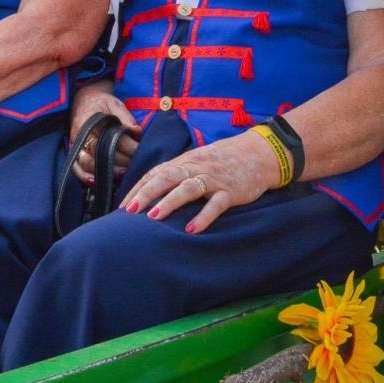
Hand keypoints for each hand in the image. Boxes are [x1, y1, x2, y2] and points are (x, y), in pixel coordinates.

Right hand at [68, 90, 139, 183]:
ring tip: (122, 174)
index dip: (126, 146)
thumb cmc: (101, 104)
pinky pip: (76, 168)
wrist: (84, 101)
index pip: (109, 138)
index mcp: (89, 121)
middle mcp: (79, 134)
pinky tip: (95, 182)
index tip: (139, 150)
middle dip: (119, 161)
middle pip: (98, 153)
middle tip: (134, 164)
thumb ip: (125, 116)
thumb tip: (137, 131)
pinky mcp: (74, 153)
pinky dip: (84, 176)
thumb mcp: (114, 104)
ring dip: (105, 171)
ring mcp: (75, 145)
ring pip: (86, 163)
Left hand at [119, 130, 281, 234]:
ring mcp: (214, 179)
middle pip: (166, 177)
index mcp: (185, 161)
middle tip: (130, 211)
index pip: (156, 173)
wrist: (260, 153)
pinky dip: (203, 216)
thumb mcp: (198, 162)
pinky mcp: (231, 191)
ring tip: (153, 217)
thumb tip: (152, 192)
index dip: (139, 189)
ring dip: (169, 202)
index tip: (123, 206)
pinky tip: (191, 229)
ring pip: (188, 188)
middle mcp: (196, 167)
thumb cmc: (224, 161)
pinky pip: (215, 204)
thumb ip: (178, 174)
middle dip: (146, 194)